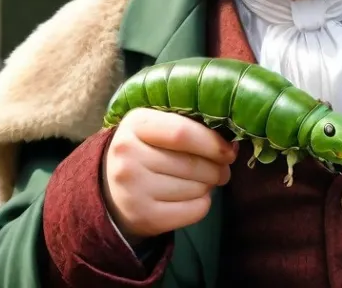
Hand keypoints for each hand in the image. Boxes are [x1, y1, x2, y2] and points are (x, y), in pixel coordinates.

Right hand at [101, 107, 237, 241]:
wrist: (111, 189)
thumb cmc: (146, 151)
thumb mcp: (156, 128)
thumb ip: (190, 128)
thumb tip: (230, 147)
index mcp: (134, 124)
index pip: (182, 133)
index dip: (213, 143)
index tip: (228, 151)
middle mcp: (128, 155)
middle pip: (193, 164)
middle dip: (217, 168)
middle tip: (222, 170)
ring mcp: (132, 189)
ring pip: (196, 188)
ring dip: (209, 186)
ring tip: (201, 182)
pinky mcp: (143, 216)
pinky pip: (194, 211)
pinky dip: (202, 205)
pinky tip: (191, 198)